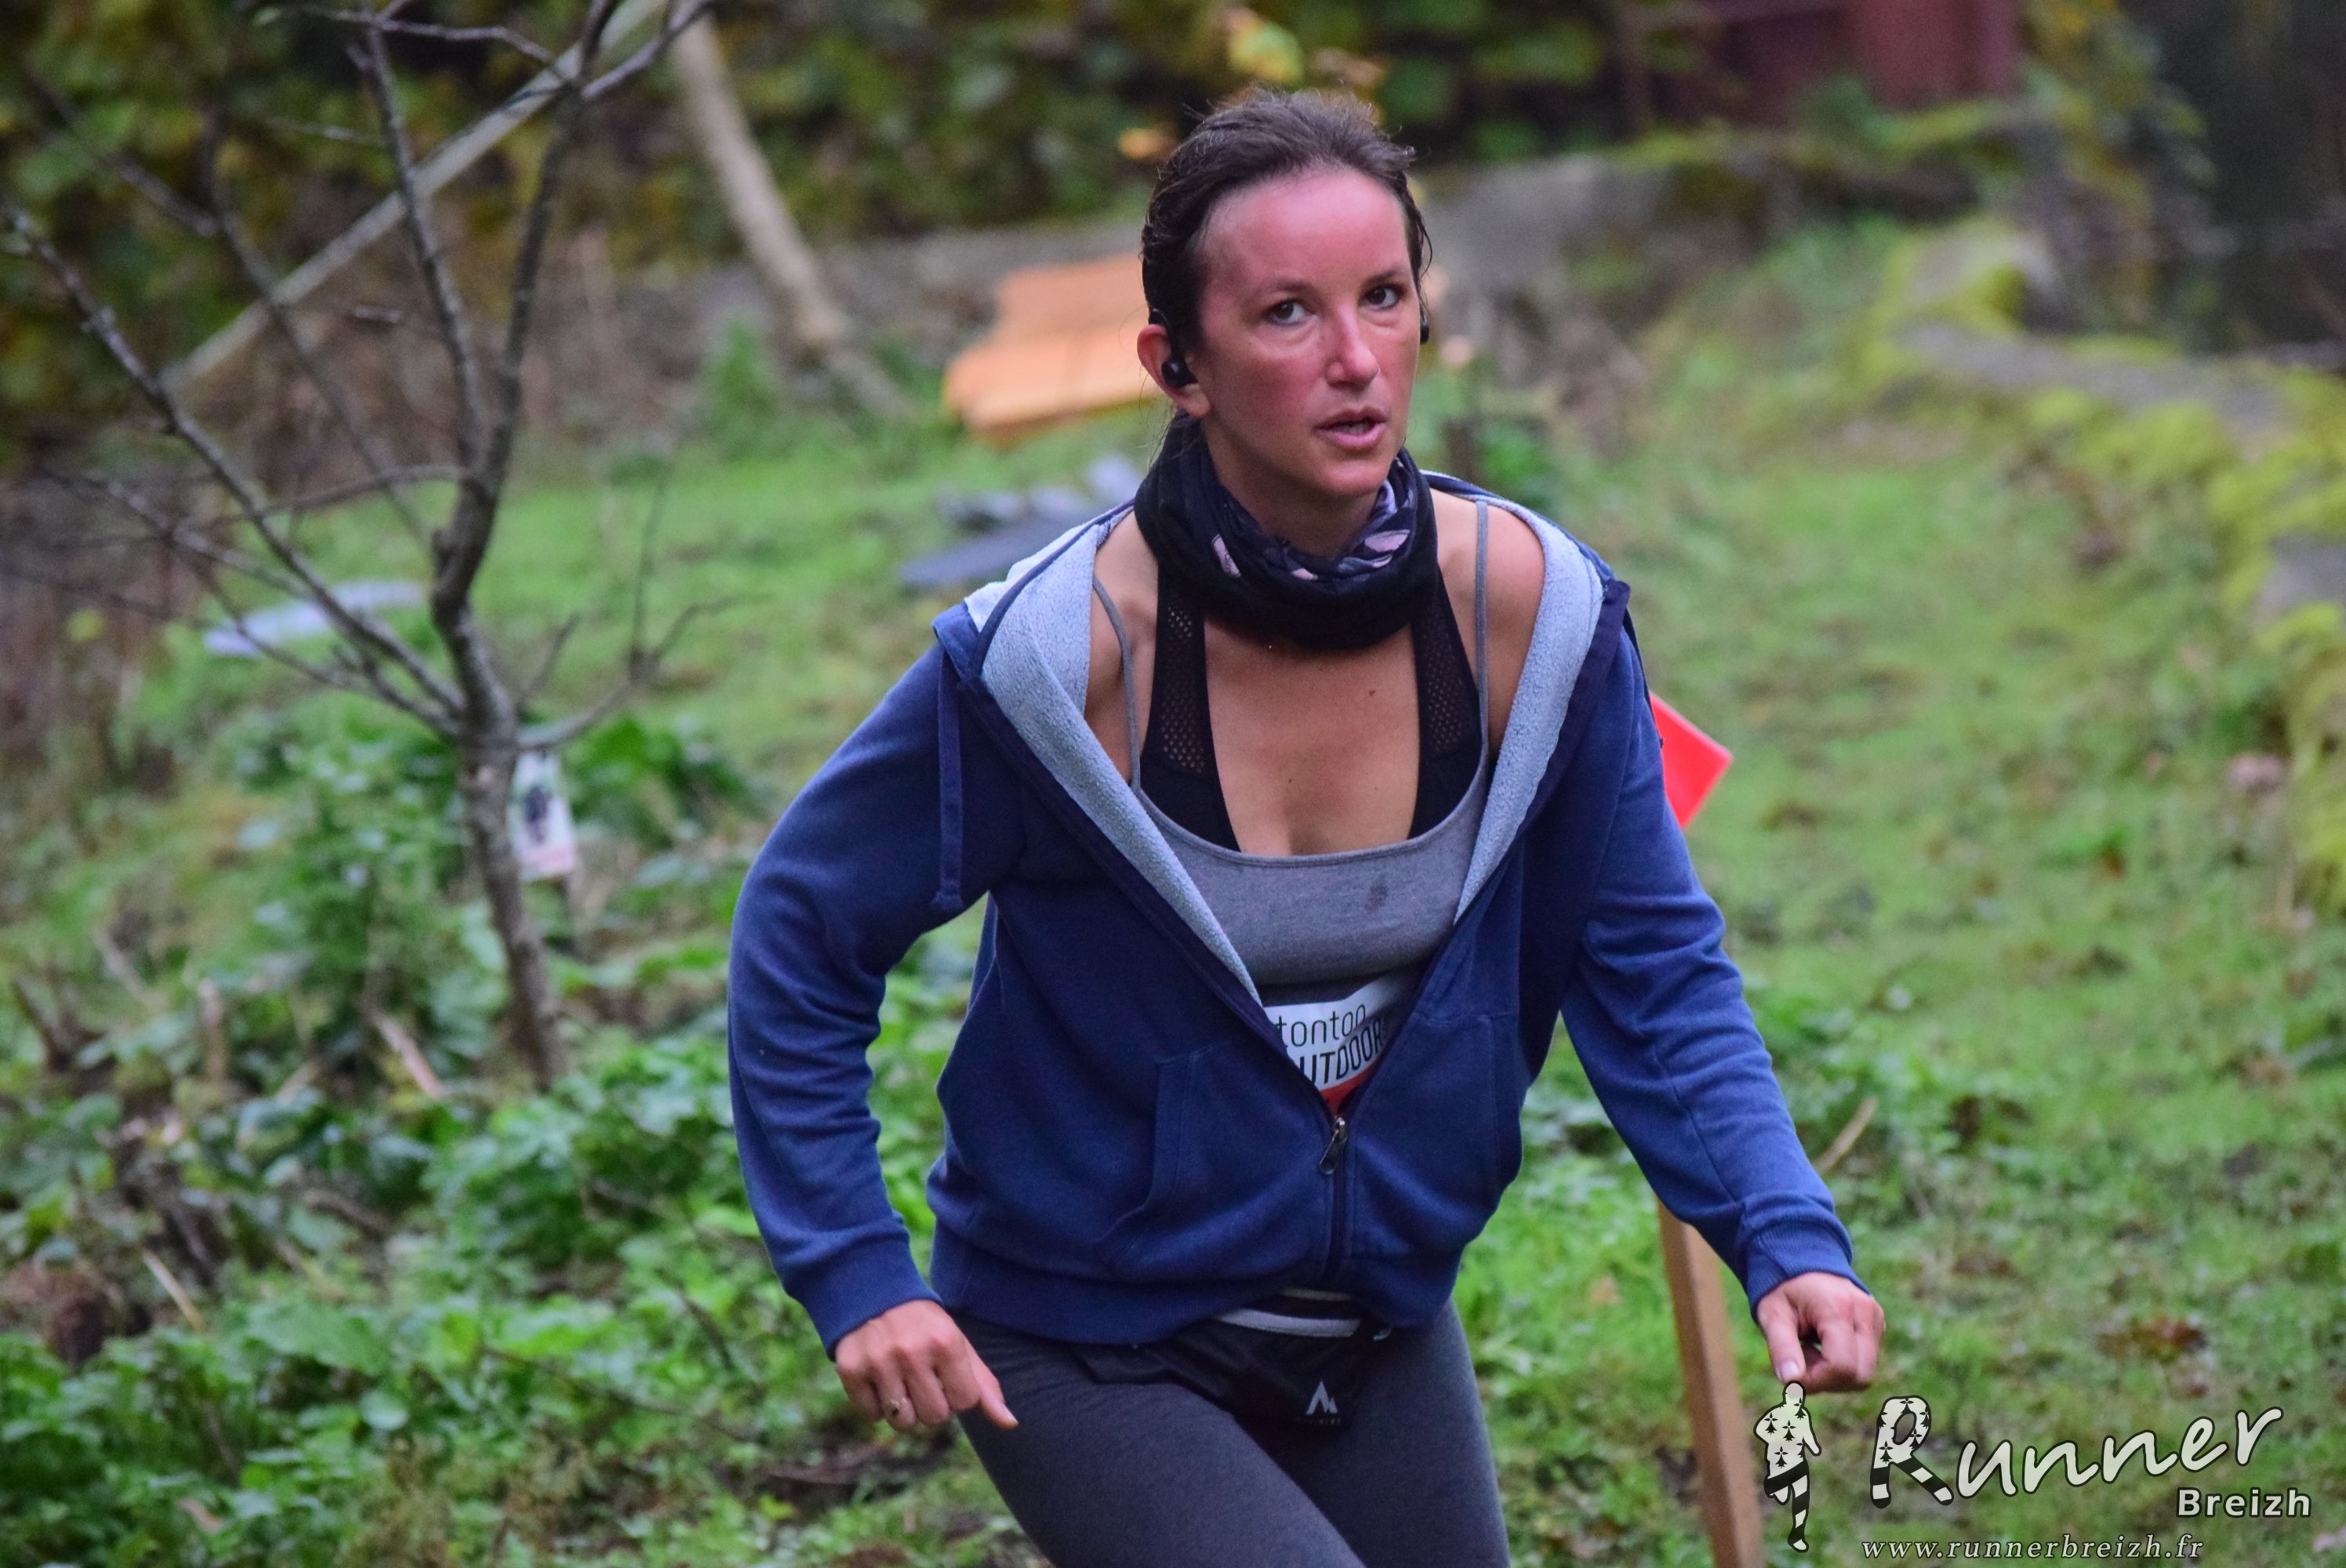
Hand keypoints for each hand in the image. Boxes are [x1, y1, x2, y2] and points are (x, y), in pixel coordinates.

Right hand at [833, 1299, 1017, 1433]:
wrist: (873, 1294)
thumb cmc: (925, 1327)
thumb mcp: (958, 1345)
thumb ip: (984, 1385)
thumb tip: (1010, 1424)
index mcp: (946, 1343)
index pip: (964, 1403)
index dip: (956, 1394)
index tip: (945, 1375)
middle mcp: (912, 1352)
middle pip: (933, 1418)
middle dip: (931, 1405)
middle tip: (921, 1378)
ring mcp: (879, 1362)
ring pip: (902, 1422)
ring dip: (904, 1409)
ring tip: (901, 1381)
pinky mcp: (851, 1370)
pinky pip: (872, 1415)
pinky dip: (877, 1405)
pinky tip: (878, 1378)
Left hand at [1756, 1271, 1882, 1391]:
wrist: (1802, 1261)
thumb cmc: (1784, 1290)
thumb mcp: (1772, 1315)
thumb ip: (1781, 1347)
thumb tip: (1790, 1381)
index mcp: (1838, 1308)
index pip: (1841, 1366)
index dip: (1816, 1380)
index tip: (1792, 1374)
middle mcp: (1865, 1312)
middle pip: (1860, 1374)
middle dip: (1827, 1380)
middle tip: (1801, 1359)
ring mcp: (1875, 1318)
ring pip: (1865, 1373)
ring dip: (1835, 1374)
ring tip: (1811, 1349)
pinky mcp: (1878, 1325)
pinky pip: (1867, 1362)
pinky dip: (1844, 1365)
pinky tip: (1824, 1346)